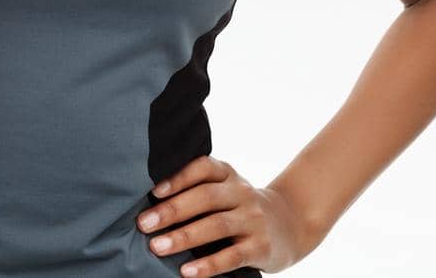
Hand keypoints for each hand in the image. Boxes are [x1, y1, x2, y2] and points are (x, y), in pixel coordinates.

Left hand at [135, 155, 317, 275]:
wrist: (291, 223)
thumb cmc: (241, 206)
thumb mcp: (225, 189)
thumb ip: (197, 189)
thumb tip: (150, 203)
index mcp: (228, 174)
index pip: (203, 168)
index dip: (178, 177)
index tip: (153, 191)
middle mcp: (242, 193)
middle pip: (205, 197)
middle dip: (172, 210)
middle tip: (144, 224)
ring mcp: (253, 219)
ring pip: (216, 225)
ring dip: (184, 237)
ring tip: (157, 246)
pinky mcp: (261, 247)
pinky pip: (232, 256)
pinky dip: (208, 264)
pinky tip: (187, 271)